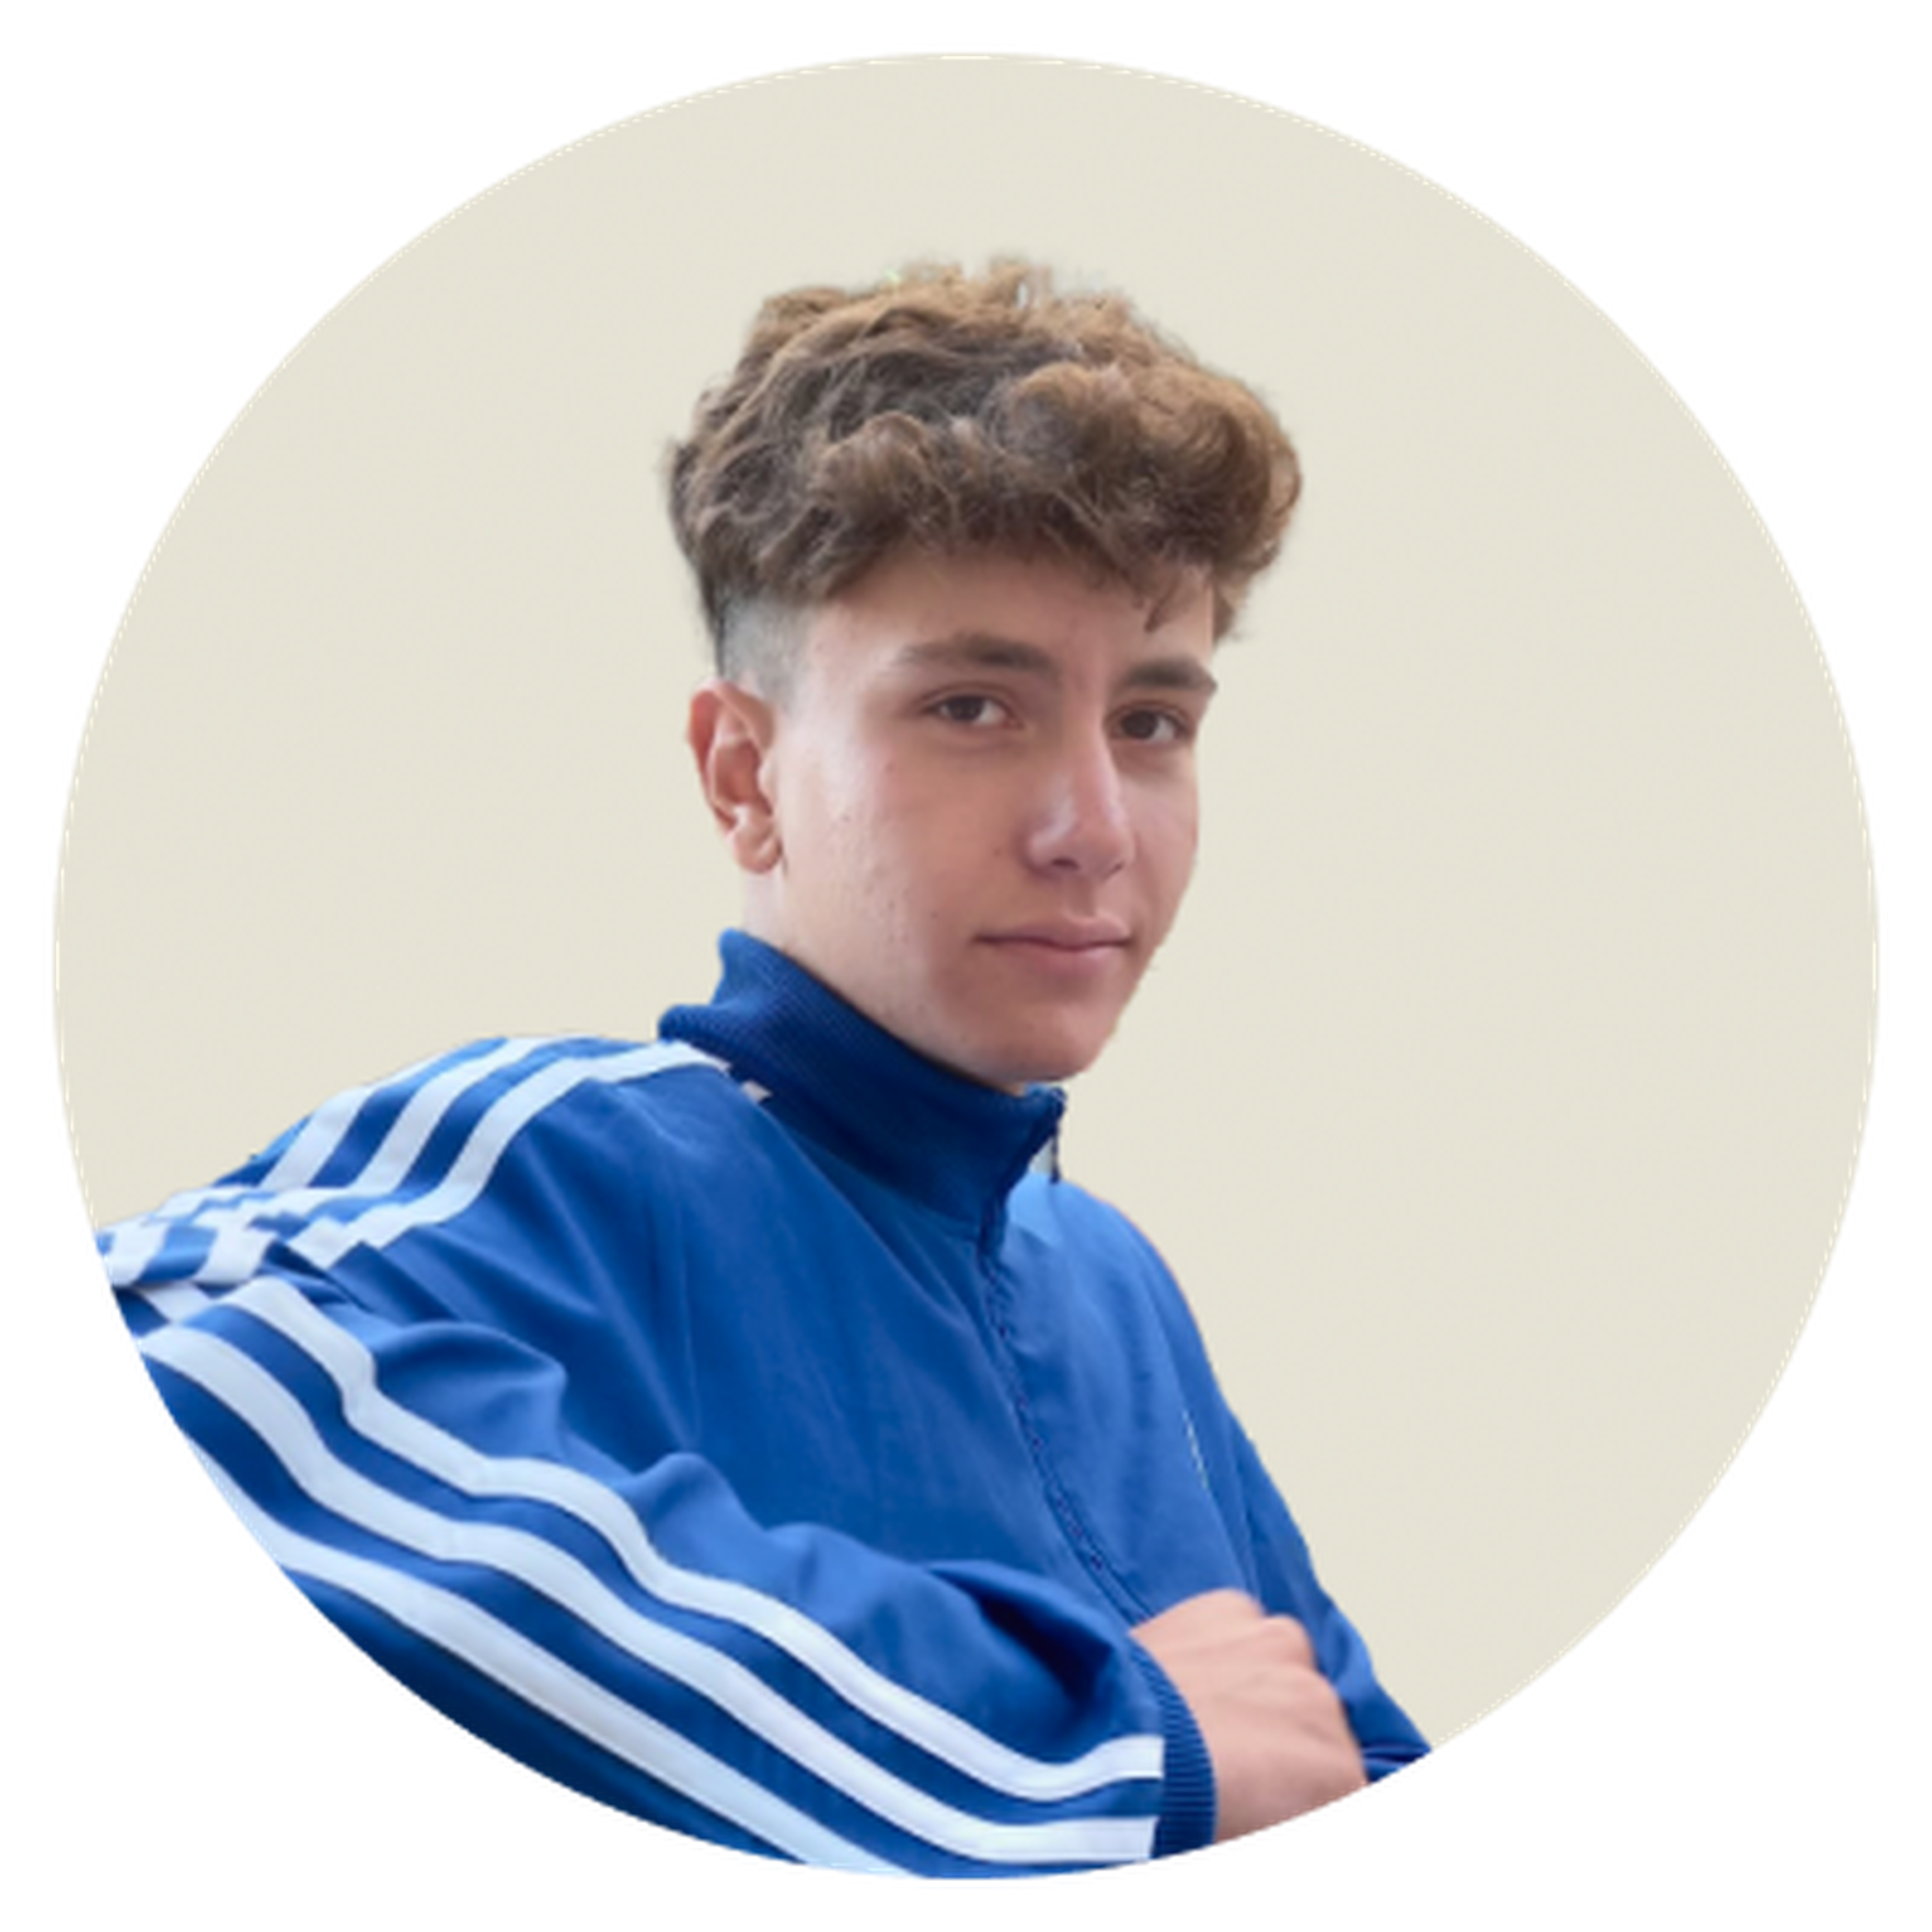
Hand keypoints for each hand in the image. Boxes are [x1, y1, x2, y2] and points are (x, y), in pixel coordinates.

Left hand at [1132, 1589, 1369, 1845]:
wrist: (1108, 1755)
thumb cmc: (1171, 1818)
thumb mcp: (1236, 1848)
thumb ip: (1269, 1824)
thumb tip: (1261, 1813)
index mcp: (1339, 1781)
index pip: (1336, 1796)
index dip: (1295, 1809)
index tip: (1264, 1812)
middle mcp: (1325, 1706)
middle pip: (1316, 1736)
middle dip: (1283, 1757)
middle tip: (1228, 1776)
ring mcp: (1280, 1646)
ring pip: (1285, 1675)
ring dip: (1259, 1697)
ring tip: (1202, 1725)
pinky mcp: (1231, 1608)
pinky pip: (1241, 1632)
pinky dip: (1223, 1651)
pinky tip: (1187, 1680)